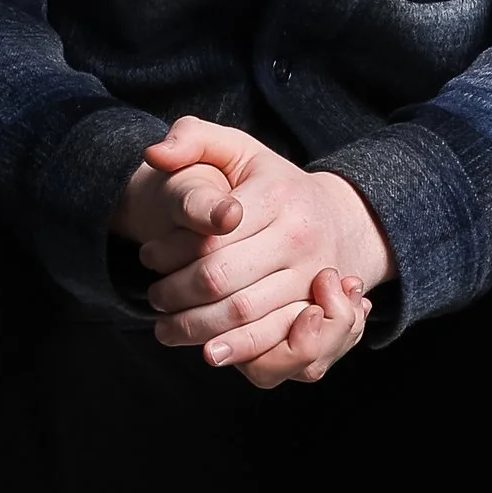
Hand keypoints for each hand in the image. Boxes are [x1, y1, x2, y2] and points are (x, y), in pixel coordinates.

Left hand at [125, 116, 393, 388]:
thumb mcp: (238, 149)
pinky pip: (275, 343)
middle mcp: (300, 238)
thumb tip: (155, 155)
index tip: (147, 256)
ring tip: (165, 328)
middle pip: (221, 280)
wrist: (344, 219)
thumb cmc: (274, 184)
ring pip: (244, 316)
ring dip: (195, 330)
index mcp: (277, 196)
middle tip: (154, 297)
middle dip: (176, 294)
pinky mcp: (318, 311)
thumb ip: (193, 139)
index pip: (210, 233)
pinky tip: (208, 350)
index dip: (170, 251)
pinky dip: (239, 352)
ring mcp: (312, 278)